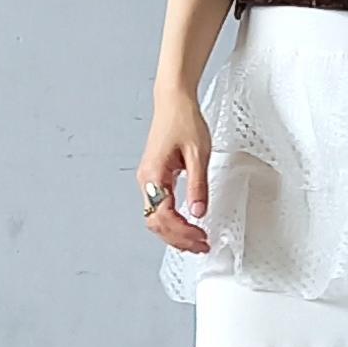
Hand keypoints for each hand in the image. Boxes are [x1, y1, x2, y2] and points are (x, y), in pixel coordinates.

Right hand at [137, 92, 211, 255]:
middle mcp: (146, 180)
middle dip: (178, 239)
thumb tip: (199, 212)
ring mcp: (148, 179)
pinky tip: (186, 225)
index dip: (182, 232)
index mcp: (154, 175)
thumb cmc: (183, 120)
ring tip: (196, 240)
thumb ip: (198, 186)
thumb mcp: (199, 154)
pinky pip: (159, 207)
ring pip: (155, 218)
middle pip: (155, 223)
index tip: (201, 238)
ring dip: (174, 233)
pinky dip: (172, 221)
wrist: (174, 101)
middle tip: (201, 245)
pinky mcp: (154, 177)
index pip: (163, 217)